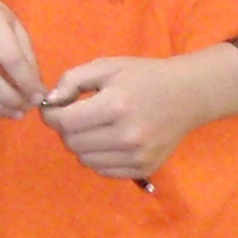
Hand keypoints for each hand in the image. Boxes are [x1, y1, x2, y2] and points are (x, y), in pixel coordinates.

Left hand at [41, 52, 235, 181]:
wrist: (187, 95)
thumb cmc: (143, 77)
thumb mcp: (106, 67)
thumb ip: (71, 80)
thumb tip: (49, 102)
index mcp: (116, 106)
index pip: (65, 122)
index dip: (51, 114)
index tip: (53, 107)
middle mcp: (128, 136)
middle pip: (72, 143)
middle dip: (65, 128)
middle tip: (75, 115)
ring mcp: (138, 156)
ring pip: (85, 159)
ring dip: (80, 144)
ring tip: (93, 126)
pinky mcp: (145, 169)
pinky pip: (103, 170)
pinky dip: (97, 157)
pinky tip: (107, 140)